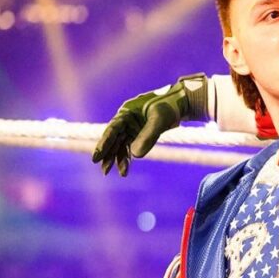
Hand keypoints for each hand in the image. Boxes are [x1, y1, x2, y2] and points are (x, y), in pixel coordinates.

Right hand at [92, 74, 208, 175]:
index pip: (112, 129)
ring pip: (121, 145)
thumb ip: (149, 135)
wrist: (181, 103)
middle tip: (104, 170)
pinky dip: (128, 157)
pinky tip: (125, 169)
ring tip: (122, 174)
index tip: (97, 157)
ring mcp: (132, 128)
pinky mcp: (139, 134)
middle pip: (114, 139)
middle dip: (108, 155)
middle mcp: (126, 120)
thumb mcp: (160, 119)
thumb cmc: (169, 106)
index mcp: (127, 112)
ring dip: (119, 159)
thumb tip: (136, 156)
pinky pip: (130, 147)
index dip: (104, 144)